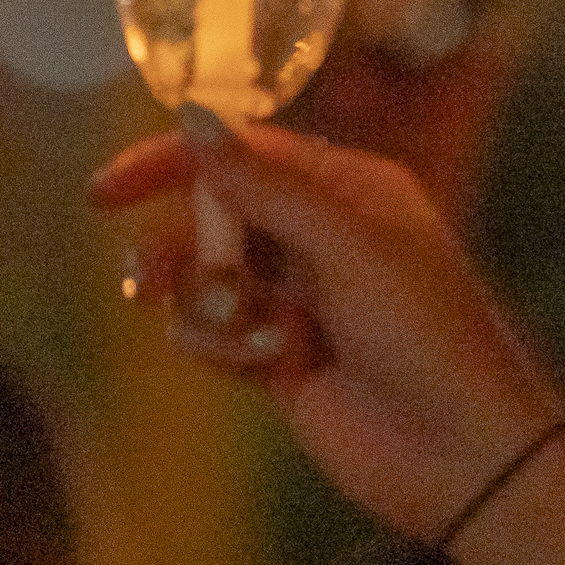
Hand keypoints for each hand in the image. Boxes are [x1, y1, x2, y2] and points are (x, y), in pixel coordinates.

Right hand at [87, 114, 564, 541]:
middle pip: (214, 214)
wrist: (458, 451)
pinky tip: (260, 366)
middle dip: (182, 245)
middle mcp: (320, 234)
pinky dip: (221, 346)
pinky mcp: (276, 356)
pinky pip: (214, 332)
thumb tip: (193, 113)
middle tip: (145, 280)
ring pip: (204, 277)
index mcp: (350, 188)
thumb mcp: (348, 246)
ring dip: (206, 304)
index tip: (107, 190)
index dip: (174, 160)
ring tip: (242, 335)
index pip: (245, 150)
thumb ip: (266, 185)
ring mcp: (296, 297)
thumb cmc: (420, 332)